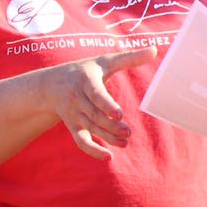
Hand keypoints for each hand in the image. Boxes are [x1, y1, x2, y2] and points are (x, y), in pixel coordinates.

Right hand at [39, 45, 158, 158]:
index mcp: (86, 80)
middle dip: (110, 126)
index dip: (106, 105)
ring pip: (90, 128)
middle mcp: (77, 97)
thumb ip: (130, 58)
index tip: (118, 115)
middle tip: (128, 133)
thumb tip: (154, 50)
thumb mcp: (104, 61)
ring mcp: (73, 113)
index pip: (95, 94)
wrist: (51, 84)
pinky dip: (92, 150)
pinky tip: (108, 156)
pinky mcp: (72, 125)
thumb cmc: (85, 70)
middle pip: (94, 114)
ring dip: (107, 137)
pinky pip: (80, 140)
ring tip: (125, 142)